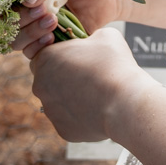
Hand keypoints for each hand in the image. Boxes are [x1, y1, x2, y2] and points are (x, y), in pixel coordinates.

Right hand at [13, 0, 128, 58]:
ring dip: (30, 34)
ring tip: (53, 23)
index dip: (12, 6)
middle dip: (23, 20)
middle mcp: (27, 8)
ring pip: (16, 40)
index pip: (4, 1)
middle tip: (47, 12)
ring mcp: (36, 26)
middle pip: (7, 23)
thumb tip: (28, 0)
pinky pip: (31, 53)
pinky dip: (38, 48)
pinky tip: (53, 39)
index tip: (32, 4)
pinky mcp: (48, 43)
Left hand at [29, 27, 149, 142]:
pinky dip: (79, 113)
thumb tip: (89, 43)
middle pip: (47, 78)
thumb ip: (88, 38)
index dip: (59, 53)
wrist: (125, 102)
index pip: (42, 54)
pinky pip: (68, 118)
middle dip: (62, 74)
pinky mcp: (62, 130)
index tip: (76, 54)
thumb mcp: (104, 34)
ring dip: (71, 94)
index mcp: (46, 59)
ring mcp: (50, 110)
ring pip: (57, 99)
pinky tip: (97, 107)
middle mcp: (40, 86)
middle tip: (87, 71)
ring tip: (96, 90)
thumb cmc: (114, 64)